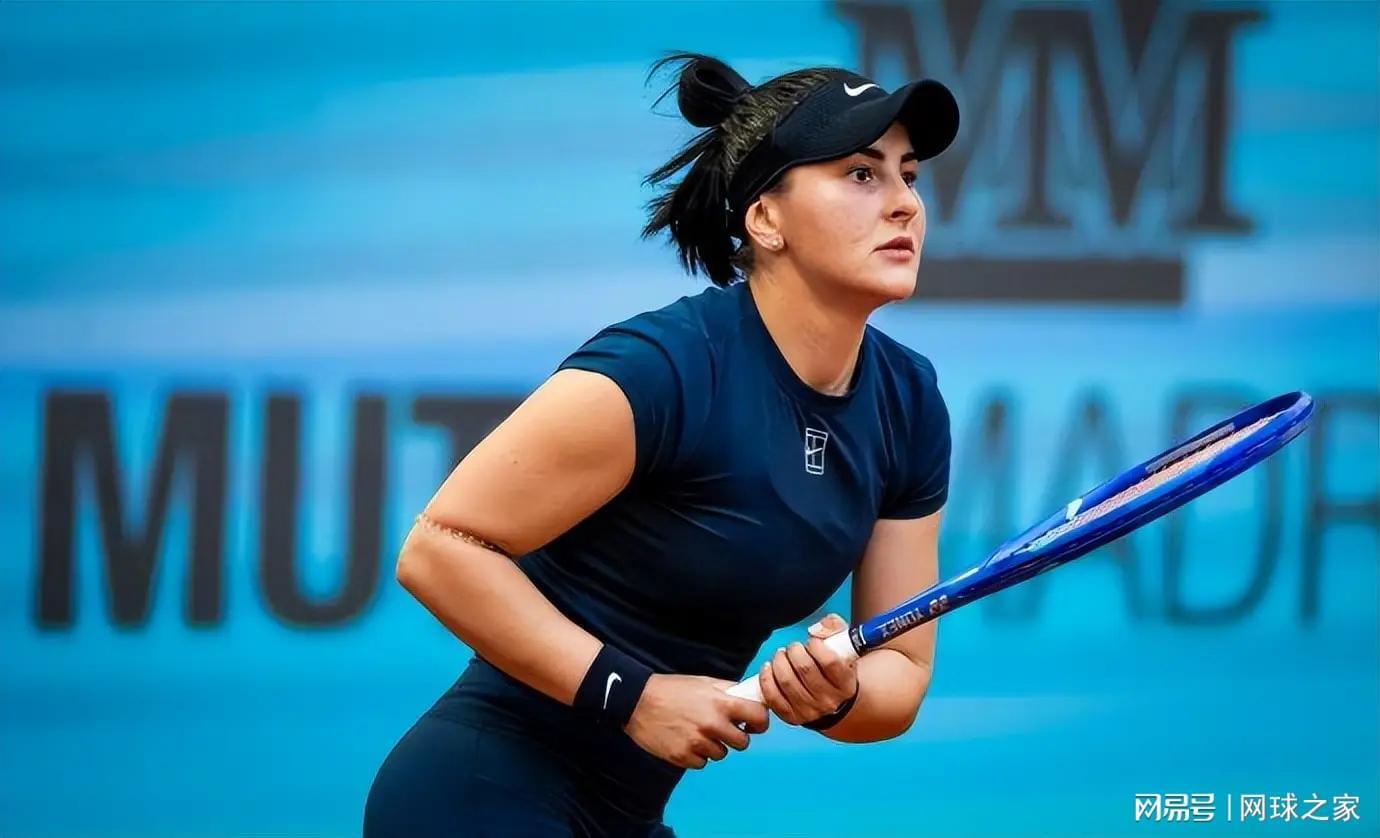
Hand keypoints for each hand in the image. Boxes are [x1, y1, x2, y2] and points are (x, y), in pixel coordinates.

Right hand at [623, 673, 769, 769]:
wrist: (636, 701)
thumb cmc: (671, 689)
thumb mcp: (704, 682)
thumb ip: (728, 691)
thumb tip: (749, 696)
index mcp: (721, 703)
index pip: (758, 717)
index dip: (759, 721)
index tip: (753, 723)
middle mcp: (712, 725)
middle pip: (742, 743)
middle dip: (735, 736)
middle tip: (722, 729)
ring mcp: (697, 743)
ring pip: (721, 754)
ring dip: (714, 746)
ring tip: (697, 731)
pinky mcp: (682, 757)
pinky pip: (701, 762)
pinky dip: (696, 754)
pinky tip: (685, 739)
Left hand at [758, 613, 857, 725]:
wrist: (834, 703)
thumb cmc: (836, 670)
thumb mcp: (845, 647)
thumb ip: (834, 628)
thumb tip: (815, 629)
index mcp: (846, 685)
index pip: (829, 662)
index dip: (816, 646)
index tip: (812, 642)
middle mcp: (829, 701)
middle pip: (804, 669)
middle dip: (794, 651)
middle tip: (794, 647)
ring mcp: (810, 712)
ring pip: (786, 681)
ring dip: (779, 662)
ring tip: (782, 655)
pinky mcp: (792, 717)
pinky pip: (773, 698)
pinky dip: (766, 679)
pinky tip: (769, 667)